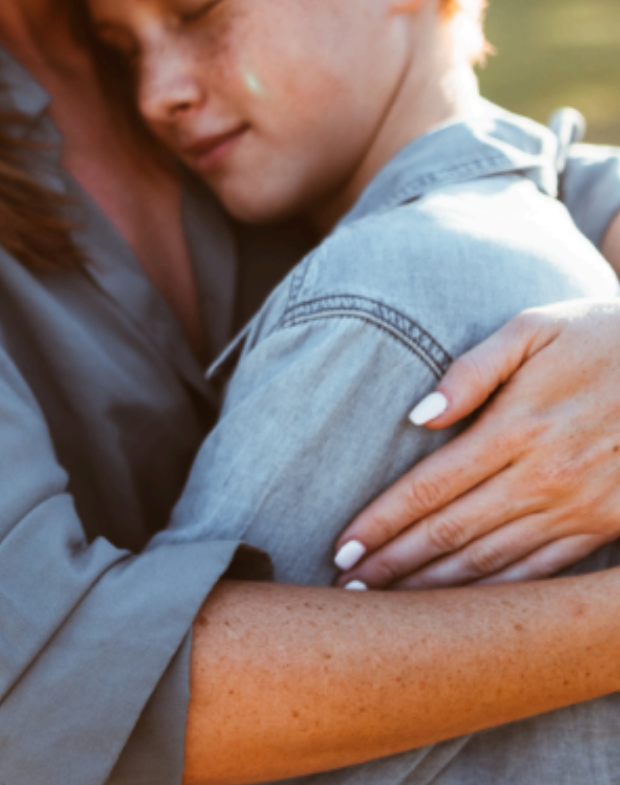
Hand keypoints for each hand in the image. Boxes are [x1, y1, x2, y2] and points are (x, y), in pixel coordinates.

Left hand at [334, 299, 619, 589]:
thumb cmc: (598, 336)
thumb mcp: (533, 327)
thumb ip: (473, 368)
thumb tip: (419, 413)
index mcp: (516, 427)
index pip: (430, 486)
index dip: (383, 522)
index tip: (342, 548)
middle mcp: (543, 477)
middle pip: (451, 533)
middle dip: (394, 565)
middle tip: (347, 589)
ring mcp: (577, 508)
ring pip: (492, 562)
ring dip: (435, 588)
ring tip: (388, 607)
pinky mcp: (605, 526)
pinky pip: (541, 572)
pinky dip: (496, 594)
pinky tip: (463, 609)